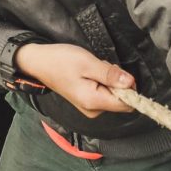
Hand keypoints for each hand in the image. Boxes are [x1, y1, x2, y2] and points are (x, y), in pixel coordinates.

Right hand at [14, 43, 134, 117]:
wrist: (39, 62)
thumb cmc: (60, 61)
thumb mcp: (87, 63)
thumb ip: (110, 74)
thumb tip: (131, 83)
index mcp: (94, 102)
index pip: (127, 104)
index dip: (130, 88)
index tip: (119, 73)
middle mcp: (93, 110)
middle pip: (121, 100)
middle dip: (117, 81)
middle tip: (100, 66)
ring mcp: (89, 107)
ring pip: (113, 95)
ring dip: (109, 79)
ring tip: (92, 67)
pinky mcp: (87, 101)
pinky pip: (104, 93)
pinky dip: (102, 81)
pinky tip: (90, 71)